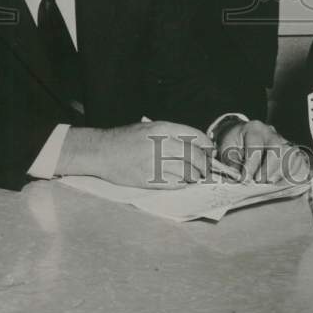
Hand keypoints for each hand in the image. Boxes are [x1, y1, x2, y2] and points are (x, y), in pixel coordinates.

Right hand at [58, 121, 215, 188]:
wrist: (102, 152)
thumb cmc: (127, 139)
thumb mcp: (150, 127)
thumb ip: (171, 134)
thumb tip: (196, 145)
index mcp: (162, 128)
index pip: (195, 135)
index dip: (207, 145)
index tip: (210, 152)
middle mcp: (160, 144)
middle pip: (194, 156)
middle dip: (204, 164)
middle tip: (206, 169)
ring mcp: (155, 162)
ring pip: (187, 172)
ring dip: (195, 176)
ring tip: (195, 177)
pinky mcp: (148, 179)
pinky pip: (175, 184)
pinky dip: (183, 184)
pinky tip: (182, 183)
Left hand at [217, 120, 310, 184]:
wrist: (241, 135)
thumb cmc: (234, 142)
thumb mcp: (226, 148)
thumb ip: (231, 162)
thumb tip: (238, 178)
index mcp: (253, 128)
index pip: (255, 145)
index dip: (251, 164)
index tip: (245, 179)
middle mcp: (270, 132)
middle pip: (276, 146)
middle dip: (268, 166)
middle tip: (258, 181)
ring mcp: (282, 140)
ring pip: (288, 152)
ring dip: (280, 170)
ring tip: (269, 182)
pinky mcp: (289, 150)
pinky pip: (296, 159)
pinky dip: (290, 171)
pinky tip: (279, 181)